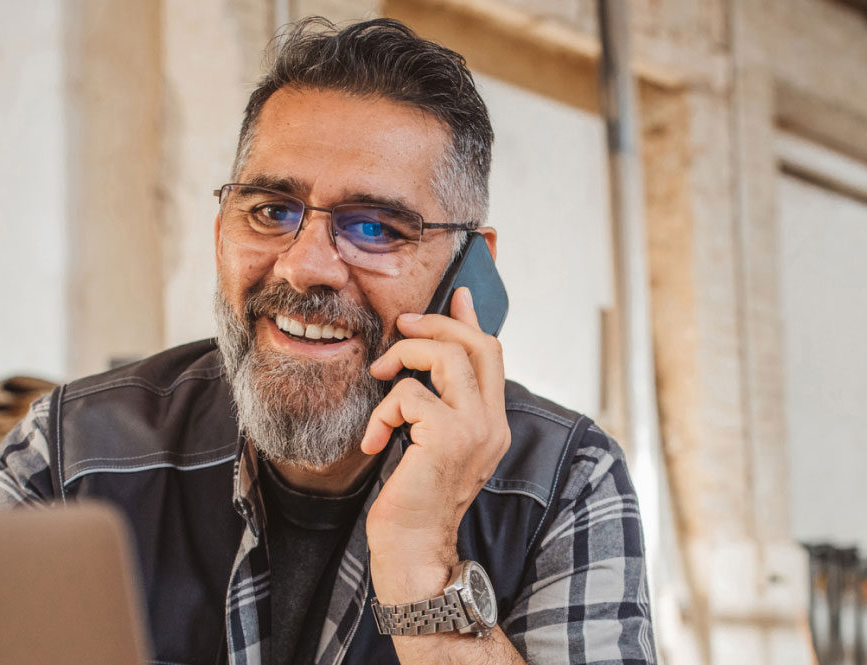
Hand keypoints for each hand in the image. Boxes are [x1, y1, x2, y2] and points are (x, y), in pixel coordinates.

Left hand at [361, 287, 511, 602]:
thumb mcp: (432, 445)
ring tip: (380, 378)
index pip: (492, 355)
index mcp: (492, 423)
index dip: (471, 321)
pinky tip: (374, 440)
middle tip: (402, 327)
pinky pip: (409, 394)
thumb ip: (437, 405)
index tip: (457, 296)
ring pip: (446, 358)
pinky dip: (382, 410)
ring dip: (403, 358)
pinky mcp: (446, 436)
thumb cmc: (414, 501)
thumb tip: (424, 363)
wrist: (413, 549)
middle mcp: (492, 423)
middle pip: (477, 345)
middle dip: (434, 326)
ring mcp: (474, 429)